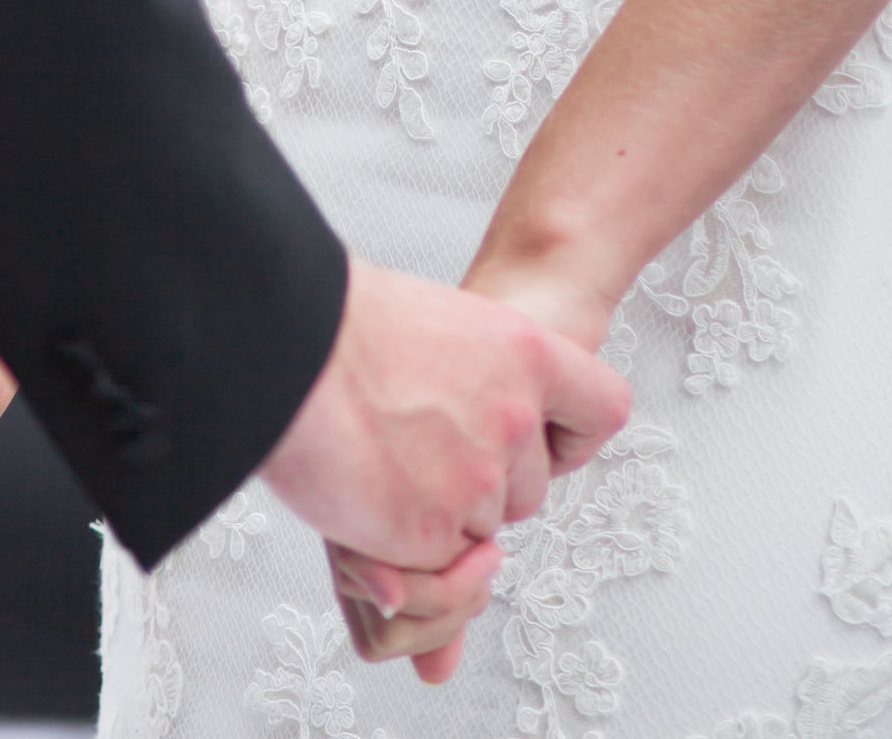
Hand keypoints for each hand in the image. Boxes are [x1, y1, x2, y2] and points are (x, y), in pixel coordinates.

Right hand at [261, 257, 628, 679]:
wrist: (287, 345)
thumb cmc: (349, 327)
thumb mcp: (446, 325)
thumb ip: (487, 374)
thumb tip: (493, 410)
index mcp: (526, 352)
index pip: (603, 407)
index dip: (571, 430)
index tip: (539, 435)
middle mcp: (515, 418)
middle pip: (530, 489)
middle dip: (484, 488)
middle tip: (422, 449)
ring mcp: (477, 480)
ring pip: (482, 533)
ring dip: (443, 519)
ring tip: (386, 466)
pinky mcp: (432, 532)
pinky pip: (438, 567)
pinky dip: (407, 552)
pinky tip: (372, 501)